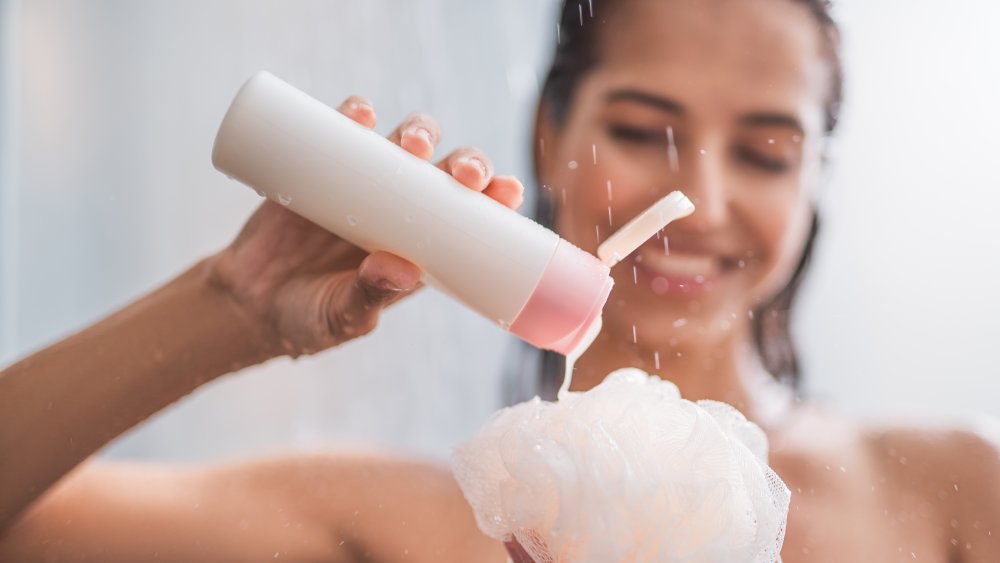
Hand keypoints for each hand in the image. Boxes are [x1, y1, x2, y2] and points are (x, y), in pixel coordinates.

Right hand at [207, 97, 524, 356]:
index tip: (508, 192)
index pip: (471, 215)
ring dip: (417, 133)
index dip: (495, 196)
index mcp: (422, 247)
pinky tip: (358, 113)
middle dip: (465, 163)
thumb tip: (398, 268)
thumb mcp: (342, 317)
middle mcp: (400, 210)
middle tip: (464, 173)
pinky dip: (352, 116)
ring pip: (402, 144)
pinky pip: (342, 131)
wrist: (247, 304)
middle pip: (445, 171)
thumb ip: (368, 296)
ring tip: (412, 143)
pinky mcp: (320, 167)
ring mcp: (362, 184)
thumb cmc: (308, 319)